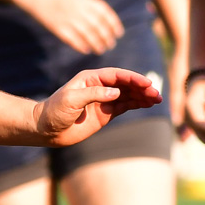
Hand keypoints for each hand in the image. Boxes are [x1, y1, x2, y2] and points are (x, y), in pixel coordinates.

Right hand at [23, 0, 123, 54]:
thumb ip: (94, 6)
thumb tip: (110, 22)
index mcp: (86, 0)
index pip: (106, 14)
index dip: (114, 25)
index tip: (118, 34)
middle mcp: (79, 9)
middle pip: (99, 27)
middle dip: (107, 38)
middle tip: (110, 45)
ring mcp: (69, 19)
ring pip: (88, 35)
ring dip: (97, 44)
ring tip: (101, 50)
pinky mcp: (58, 28)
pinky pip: (74, 40)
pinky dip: (82, 46)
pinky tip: (86, 50)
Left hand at [33, 68, 161, 145]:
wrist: (47, 129)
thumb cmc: (55, 111)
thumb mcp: (71, 100)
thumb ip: (94, 94)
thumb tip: (116, 92)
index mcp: (91, 79)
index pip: (117, 76)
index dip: (132, 79)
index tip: (146, 84)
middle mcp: (100, 87)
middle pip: (126, 84)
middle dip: (142, 88)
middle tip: (156, 93)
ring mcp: (104, 100)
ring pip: (129, 95)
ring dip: (143, 96)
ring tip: (157, 99)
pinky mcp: (106, 112)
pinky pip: (126, 106)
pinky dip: (138, 104)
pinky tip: (148, 104)